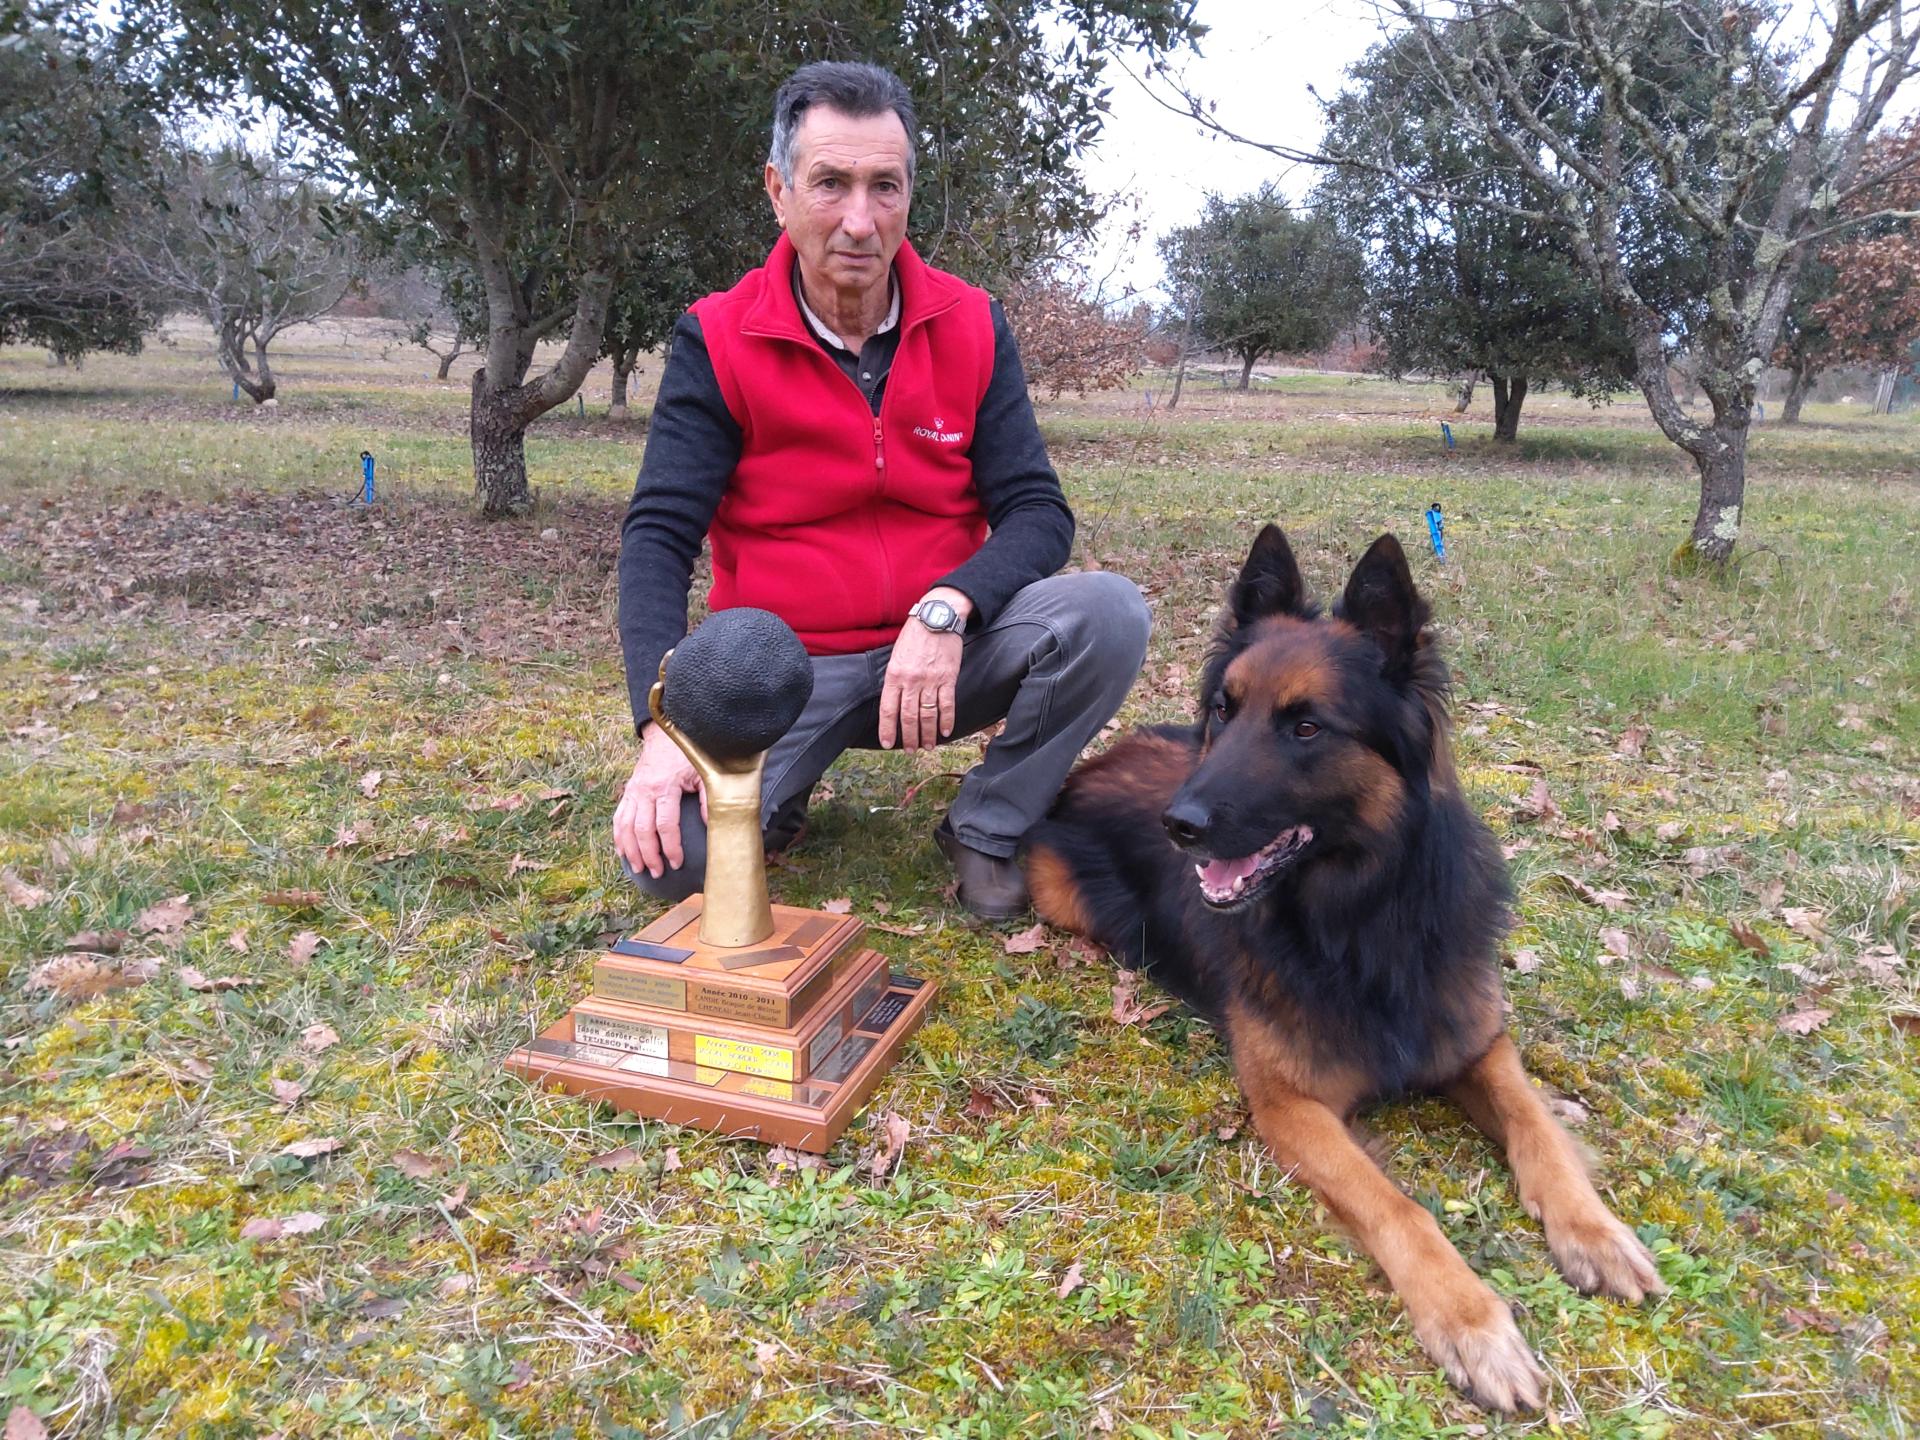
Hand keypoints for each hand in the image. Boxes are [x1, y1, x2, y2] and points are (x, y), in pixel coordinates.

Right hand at [612, 723, 708, 878]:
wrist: (664, 736)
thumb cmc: (687, 756)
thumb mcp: (703, 773)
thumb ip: (707, 799)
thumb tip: (711, 825)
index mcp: (664, 787)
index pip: (665, 825)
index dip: (671, 847)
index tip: (677, 863)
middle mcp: (644, 791)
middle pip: (642, 830)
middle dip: (649, 855)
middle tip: (658, 873)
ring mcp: (633, 792)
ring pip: (625, 827)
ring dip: (631, 851)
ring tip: (639, 869)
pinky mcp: (627, 793)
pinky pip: (618, 818)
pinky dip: (618, 838)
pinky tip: (623, 853)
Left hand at [879, 587, 969, 750]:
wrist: (937, 616)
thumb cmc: (914, 634)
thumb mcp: (896, 654)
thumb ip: (895, 678)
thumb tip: (894, 702)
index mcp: (894, 675)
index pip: (888, 709)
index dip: (887, 729)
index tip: (888, 744)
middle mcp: (911, 681)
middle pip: (908, 717)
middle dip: (909, 737)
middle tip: (910, 751)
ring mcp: (930, 680)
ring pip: (927, 714)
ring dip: (927, 734)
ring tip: (928, 747)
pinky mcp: (948, 678)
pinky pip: (947, 704)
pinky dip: (947, 720)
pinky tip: (946, 732)